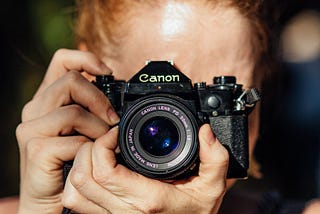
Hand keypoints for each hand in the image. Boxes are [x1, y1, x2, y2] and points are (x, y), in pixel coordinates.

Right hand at [16, 49, 118, 212]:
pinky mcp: (36, 149)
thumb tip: (119, 98)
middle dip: (100, 99)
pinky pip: (73, 140)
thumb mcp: (85, 128)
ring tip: (103, 142)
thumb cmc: (73, 161)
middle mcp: (36, 108)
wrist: (52, 198)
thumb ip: (93, 109)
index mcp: (49, 98)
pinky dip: (90, 148)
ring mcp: (32, 128)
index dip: (86, 59)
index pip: (62, 60)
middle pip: (71, 81)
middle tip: (113, 119)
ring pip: (73, 111)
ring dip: (97, 128)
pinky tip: (90, 156)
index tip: (108, 71)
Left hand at [62, 124, 228, 213]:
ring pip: (74, 192)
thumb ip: (215, 158)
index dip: (103, 144)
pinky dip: (80, 182)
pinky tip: (96, 171)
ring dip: (80, 166)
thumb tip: (205, 132)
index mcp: (147, 199)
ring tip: (99, 154)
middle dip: (88, 150)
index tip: (117, 132)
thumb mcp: (212, 187)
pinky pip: (78, 202)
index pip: (104, 171)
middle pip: (81, 178)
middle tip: (107, 140)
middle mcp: (124, 212)